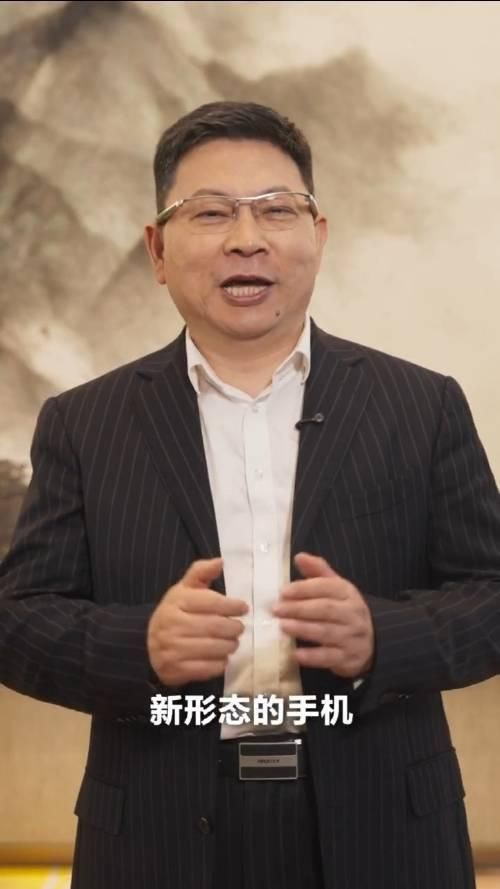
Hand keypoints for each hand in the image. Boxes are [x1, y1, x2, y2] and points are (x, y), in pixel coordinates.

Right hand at [147, 557, 247, 685]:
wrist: (148, 644)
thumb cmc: (175, 613)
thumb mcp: (184, 589)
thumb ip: (201, 572)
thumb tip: (220, 561)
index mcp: (176, 601)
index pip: (211, 602)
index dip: (232, 605)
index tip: (243, 608)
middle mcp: (172, 624)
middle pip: (215, 626)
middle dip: (234, 628)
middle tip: (239, 628)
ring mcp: (172, 649)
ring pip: (213, 648)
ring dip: (230, 646)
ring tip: (233, 642)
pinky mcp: (175, 669)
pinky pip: (207, 668)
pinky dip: (220, 663)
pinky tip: (222, 657)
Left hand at [272, 552, 373, 678]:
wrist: (371, 641)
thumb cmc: (344, 610)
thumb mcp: (336, 588)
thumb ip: (318, 572)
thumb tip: (299, 556)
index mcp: (348, 593)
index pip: (326, 587)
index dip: (304, 588)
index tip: (283, 591)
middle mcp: (353, 614)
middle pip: (325, 609)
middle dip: (299, 608)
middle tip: (277, 609)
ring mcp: (352, 637)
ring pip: (326, 632)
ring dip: (302, 629)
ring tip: (282, 626)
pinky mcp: (347, 658)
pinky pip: (329, 657)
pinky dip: (312, 656)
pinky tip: (295, 654)